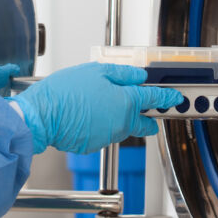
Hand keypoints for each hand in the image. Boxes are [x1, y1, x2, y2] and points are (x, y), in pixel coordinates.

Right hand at [9, 62, 182, 154]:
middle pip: (143, 123)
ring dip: (119, 118)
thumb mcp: (96, 71)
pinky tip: (87, 114)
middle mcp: (121, 123)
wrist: (42, 116)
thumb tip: (139, 76)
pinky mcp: (93, 145)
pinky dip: (100, 125)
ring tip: (100, 104)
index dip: (166, 98)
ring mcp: (108, 136)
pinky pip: (103, 133)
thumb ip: (122, 74)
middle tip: (148, 111)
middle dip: (148, 118)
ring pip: (122, 127)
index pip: (153, 100)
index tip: (174, 98)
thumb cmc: (65, 92)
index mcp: (125, 102)